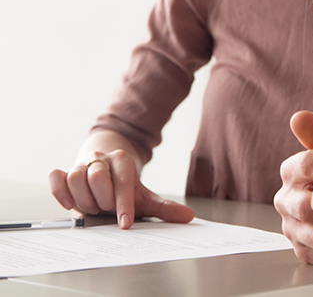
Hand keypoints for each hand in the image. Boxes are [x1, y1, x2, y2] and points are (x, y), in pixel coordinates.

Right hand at [48, 150, 193, 228]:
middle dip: (102, 199)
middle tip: (106, 209)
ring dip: (83, 198)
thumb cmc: (124, 187)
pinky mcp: (65, 170)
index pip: (124, 181)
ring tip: (92, 207)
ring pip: (76, 177)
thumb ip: (164, 208)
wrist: (105, 169)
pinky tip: (69, 203)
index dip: (124, 204)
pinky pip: (56, 176)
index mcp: (123, 160)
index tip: (125, 223)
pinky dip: (60, 190)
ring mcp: (82, 163)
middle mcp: (101, 158)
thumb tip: (188, 217)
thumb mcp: (143, 196)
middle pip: (97, 176)